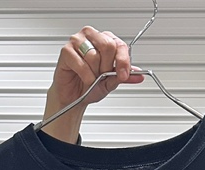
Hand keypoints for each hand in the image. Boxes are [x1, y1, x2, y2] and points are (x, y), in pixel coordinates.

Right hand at [42, 25, 144, 142]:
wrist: (74, 97)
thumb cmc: (89, 86)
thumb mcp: (110, 83)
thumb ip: (123, 76)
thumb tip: (138, 75)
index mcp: (105, 40)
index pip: (119, 44)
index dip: (123, 61)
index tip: (124, 75)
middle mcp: (92, 37)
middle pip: (108, 45)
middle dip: (107, 67)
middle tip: (102, 76)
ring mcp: (78, 41)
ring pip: (94, 55)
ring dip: (94, 73)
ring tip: (91, 77)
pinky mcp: (66, 51)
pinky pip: (81, 63)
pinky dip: (85, 76)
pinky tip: (84, 78)